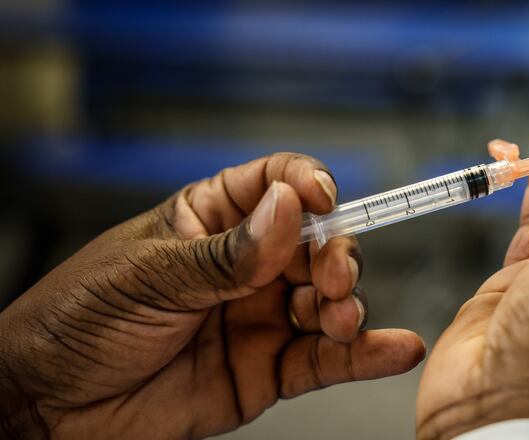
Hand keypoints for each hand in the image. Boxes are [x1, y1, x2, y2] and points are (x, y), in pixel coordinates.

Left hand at [0, 153, 424, 438]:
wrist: (50, 411)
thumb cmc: (76, 323)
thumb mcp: (147, 277)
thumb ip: (226, 253)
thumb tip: (288, 209)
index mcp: (210, 221)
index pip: (275, 184)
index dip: (307, 185)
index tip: (323, 200)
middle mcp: (245, 266)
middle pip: (317, 244)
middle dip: (336, 254)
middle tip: (330, 275)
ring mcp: (260, 317)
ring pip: (328, 301)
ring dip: (350, 305)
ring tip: (342, 317)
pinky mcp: (268, 369)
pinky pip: (325, 359)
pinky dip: (364, 355)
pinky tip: (394, 347)